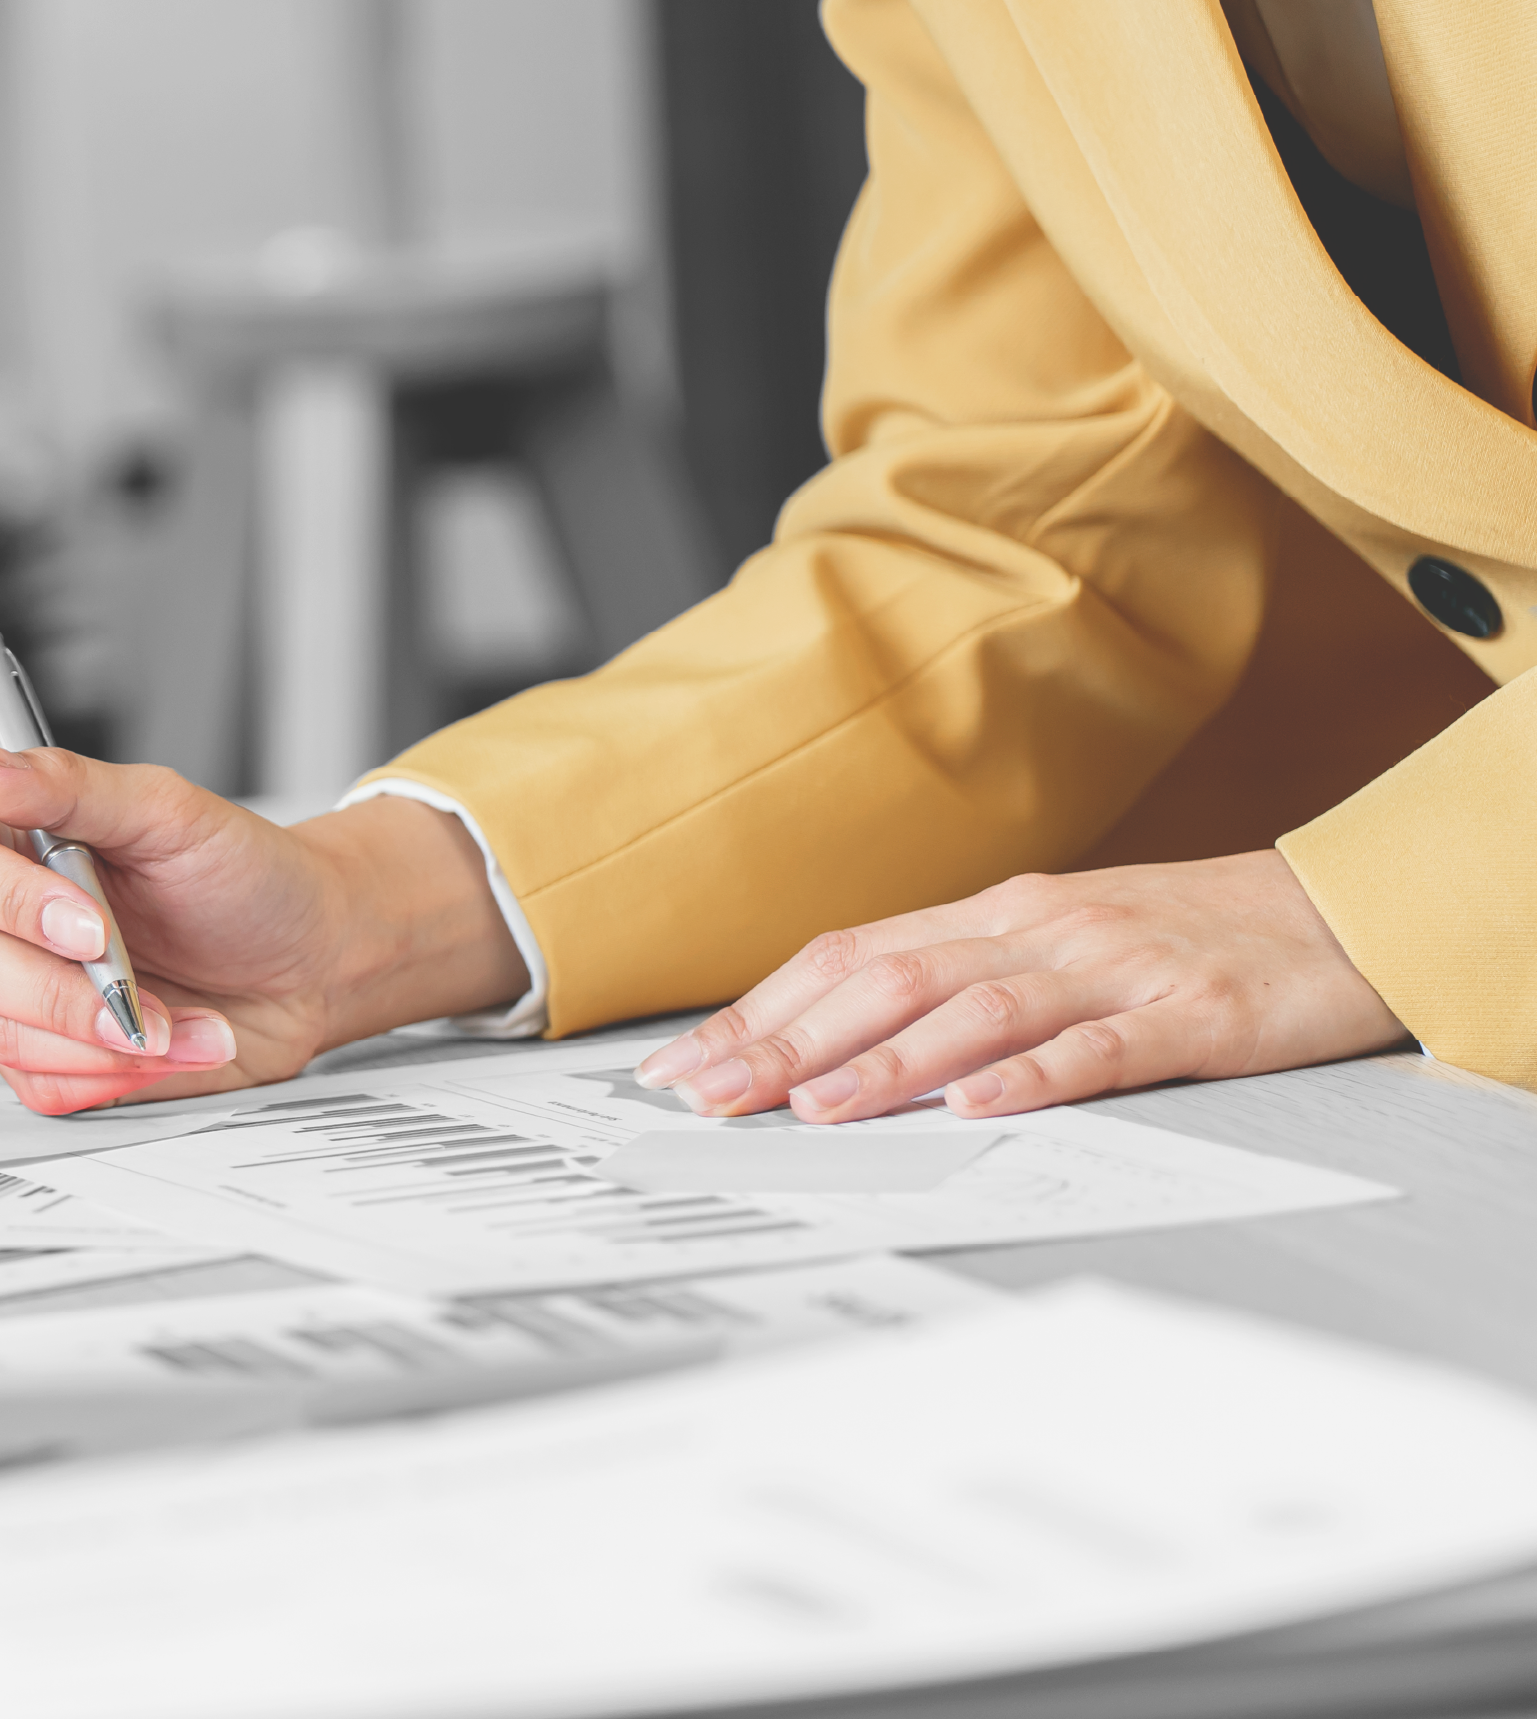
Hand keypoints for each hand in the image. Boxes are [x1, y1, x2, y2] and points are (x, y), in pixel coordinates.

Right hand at [0, 740, 530, 1114]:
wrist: (310, 959)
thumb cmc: (246, 878)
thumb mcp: (165, 811)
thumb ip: (64, 784)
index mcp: (11, 839)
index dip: (10, 904)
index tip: (88, 925)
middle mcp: (0, 918)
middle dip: (62, 992)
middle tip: (138, 989)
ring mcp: (18, 993)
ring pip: (2, 1035)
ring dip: (101, 1040)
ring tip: (173, 1018)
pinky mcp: (51, 1055)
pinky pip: (42, 1086)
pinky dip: (112, 1077)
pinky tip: (164, 1044)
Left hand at [632, 852, 1408, 1122]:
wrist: (1342, 915)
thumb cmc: (1189, 938)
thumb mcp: (1056, 947)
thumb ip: (959, 985)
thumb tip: (834, 1042)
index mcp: (996, 916)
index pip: (847, 957)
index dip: (758, 1011)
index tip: (681, 1065)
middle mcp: (1039, 929)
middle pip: (887, 980)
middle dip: (786, 1043)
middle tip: (708, 1099)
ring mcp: (1115, 967)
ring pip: (976, 1008)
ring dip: (883, 1061)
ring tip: (813, 1109)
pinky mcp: (1192, 1013)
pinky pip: (1100, 1047)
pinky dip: (1031, 1075)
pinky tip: (975, 1105)